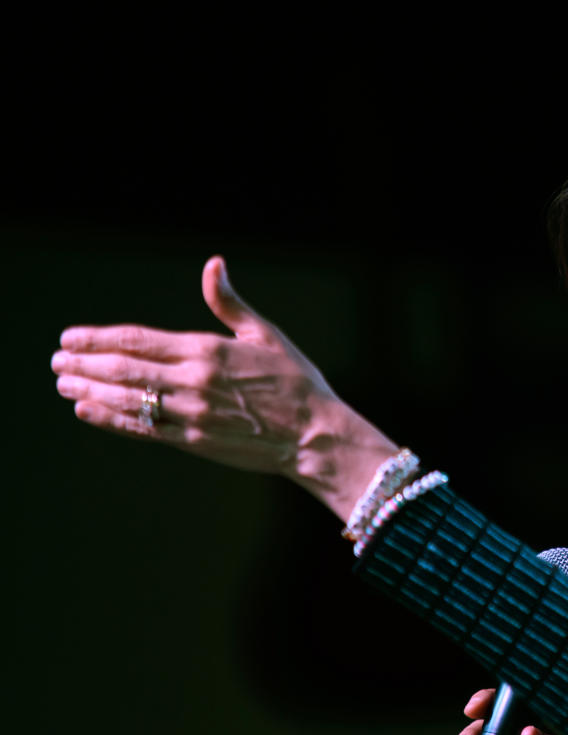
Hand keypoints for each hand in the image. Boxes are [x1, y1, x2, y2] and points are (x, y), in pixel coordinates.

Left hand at [51, 256, 397, 520]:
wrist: (315, 435)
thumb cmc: (297, 382)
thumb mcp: (266, 335)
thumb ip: (230, 304)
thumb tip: (214, 265)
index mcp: (209, 350)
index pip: (139, 339)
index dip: (99, 338)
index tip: (71, 337)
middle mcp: (194, 381)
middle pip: (124, 368)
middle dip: (85, 363)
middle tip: (57, 360)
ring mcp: (191, 414)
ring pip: (128, 398)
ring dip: (90, 390)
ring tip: (65, 383)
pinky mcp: (194, 442)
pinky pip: (144, 429)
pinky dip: (112, 418)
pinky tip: (89, 410)